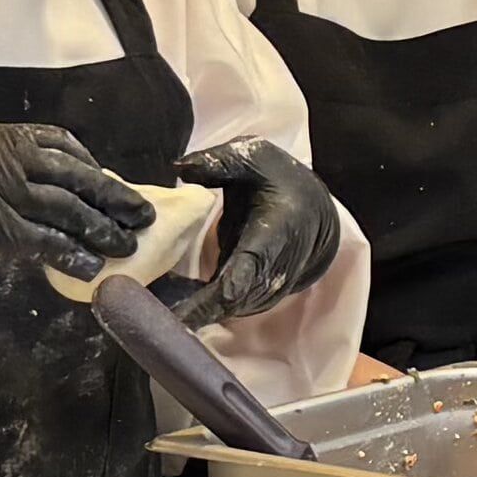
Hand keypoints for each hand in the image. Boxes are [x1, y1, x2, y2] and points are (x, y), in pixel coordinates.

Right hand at [0, 122, 152, 337]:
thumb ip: (12, 186)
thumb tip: (71, 203)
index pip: (55, 142)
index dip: (91, 166)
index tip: (112, 186)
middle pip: (69, 172)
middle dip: (110, 194)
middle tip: (142, 213)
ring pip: (66, 206)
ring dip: (103, 227)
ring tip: (127, 244)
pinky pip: (48, 240)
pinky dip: (75, 254)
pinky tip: (93, 267)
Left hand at [160, 138, 342, 328]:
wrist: (313, 212)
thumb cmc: (279, 180)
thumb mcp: (255, 157)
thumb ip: (220, 161)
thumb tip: (180, 167)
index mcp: (275, 229)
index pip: (253, 263)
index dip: (231, 284)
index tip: (208, 301)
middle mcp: (276, 264)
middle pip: (240, 296)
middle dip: (205, 310)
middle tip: (165, 318)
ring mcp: (269, 284)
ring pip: (235, 309)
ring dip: (203, 315)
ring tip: (163, 319)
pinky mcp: (257, 293)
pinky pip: (232, 308)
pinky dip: (207, 312)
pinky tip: (175, 312)